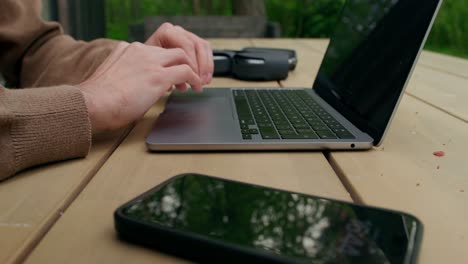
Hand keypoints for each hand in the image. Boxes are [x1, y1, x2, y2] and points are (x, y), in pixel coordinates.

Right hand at [78, 41, 201, 130]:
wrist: (92, 104)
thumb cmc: (97, 100)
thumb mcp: (111, 77)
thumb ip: (125, 74)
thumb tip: (135, 87)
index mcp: (125, 49)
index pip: (153, 51)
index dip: (164, 64)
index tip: (168, 76)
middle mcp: (139, 51)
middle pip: (171, 50)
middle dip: (183, 63)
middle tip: (187, 78)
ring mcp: (150, 62)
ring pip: (182, 57)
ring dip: (191, 70)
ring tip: (195, 83)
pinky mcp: (159, 76)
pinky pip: (186, 72)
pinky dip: (195, 79)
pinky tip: (196, 88)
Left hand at [145, 22, 213, 85]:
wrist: (142, 66)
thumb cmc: (146, 69)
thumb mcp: (155, 69)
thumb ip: (170, 73)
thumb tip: (182, 85)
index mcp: (166, 32)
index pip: (186, 45)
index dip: (191, 62)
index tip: (192, 77)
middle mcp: (177, 31)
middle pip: (196, 45)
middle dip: (201, 65)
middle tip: (200, 81)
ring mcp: (186, 35)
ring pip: (203, 47)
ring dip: (206, 66)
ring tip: (204, 82)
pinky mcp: (193, 43)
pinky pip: (206, 51)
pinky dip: (207, 66)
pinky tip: (205, 79)